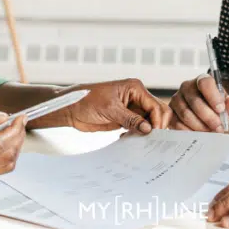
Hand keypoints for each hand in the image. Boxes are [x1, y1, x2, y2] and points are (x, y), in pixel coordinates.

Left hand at [56, 79, 171, 133]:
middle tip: (152, 139)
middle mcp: (136, 97)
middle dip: (157, 125)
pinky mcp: (126, 118)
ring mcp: (131, 108)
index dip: (157, 121)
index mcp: (135, 88)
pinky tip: (130, 138)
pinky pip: (139, 127)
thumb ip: (130, 119)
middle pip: (157, 112)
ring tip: (141, 140)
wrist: (72, 108)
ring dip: (147, 131)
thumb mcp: (110, 109)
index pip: (155, 106)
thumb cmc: (87, 100)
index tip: (153, 134)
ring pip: (149, 121)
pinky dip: (139, 134)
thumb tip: (148, 129)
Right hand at [170, 74, 228, 131]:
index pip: (205, 83)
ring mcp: (176, 99)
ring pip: (186, 114)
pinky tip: (199, 134)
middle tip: (219, 127)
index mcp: (202, 81)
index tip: (221, 109)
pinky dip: (190, 131)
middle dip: (209, 117)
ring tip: (210, 132)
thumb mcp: (227, 106)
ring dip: (200, 126)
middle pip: (195, 101)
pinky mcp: (171, 113)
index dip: (213, 96)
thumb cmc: (216, 108)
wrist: (206, 116)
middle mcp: (186, 87)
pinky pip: (178, 124)